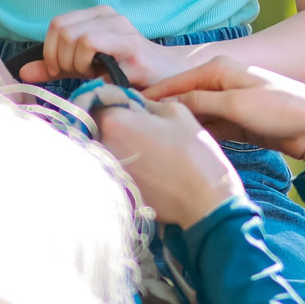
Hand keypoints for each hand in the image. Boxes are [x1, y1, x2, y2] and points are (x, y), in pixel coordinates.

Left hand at [20, 6, 182, 85]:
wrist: (169, 78)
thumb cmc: (127, 72)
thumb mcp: (86, 68)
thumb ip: (55, 67)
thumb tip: (24, 72)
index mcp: (97, 16)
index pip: (57, 25)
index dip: (49, 51)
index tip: (57, 71)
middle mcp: (110, 16)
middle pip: (62, 31)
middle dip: (60, 60)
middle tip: (76, 75)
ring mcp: (123, 29)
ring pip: (77, 39)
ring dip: (76, 65)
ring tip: (92, 75)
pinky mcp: (133, 48)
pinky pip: (94, 48)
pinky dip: (89, 68)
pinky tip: (102, 78)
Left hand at [92, 96, 246, 228]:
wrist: (204, 201)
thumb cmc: (194, 153)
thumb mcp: (177, 112)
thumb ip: (148, 103)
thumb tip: (135, 103)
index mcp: (114, 123)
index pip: (101, 102)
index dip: (118, 102)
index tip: (133, 107)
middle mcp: (102, 147)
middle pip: (101, 128)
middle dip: (118, 125)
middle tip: (145, 131)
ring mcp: (106, 172)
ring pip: (107, 150)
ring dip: (123, 147)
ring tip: (151, 153)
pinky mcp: (115, 191)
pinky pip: (115, 171)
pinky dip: (128, 168)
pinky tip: (151, 171)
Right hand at [144, 58, 304, 170]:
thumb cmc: (281, 109)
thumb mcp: (236, 105)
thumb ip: (200, 103)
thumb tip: (167, 104)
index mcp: (219, 68)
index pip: (175, 83)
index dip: (153, 98)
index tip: (129, 111)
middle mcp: (221, 82)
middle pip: (183, 98)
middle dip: (164, 113)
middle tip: (140, 132)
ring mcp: (229, 102)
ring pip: (195, 115)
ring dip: (182, 126)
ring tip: (159, 142)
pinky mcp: (237, 122)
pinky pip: (209, 127)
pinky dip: (199, 135)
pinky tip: (187, 147)